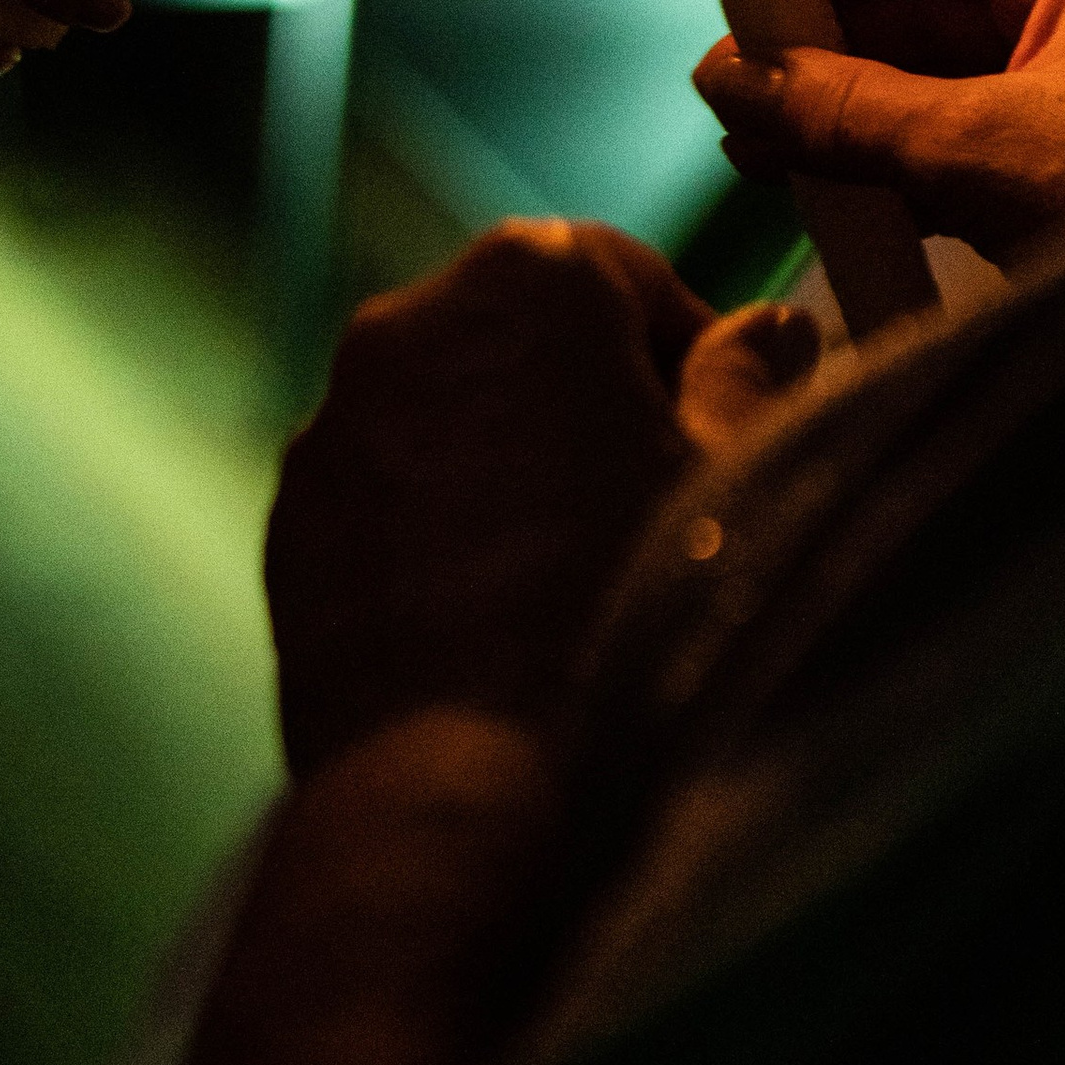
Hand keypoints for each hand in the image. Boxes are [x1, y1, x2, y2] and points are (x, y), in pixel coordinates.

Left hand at [267, 223, 815, 774]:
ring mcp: (339, 418)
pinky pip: (387, 493)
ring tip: (570, 582)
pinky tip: (492, 621)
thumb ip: (750, 378)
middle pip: (529, 335)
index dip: (689, 356)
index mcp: (531, 274)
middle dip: (587, 403)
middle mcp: (412, 317)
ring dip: (507, 462)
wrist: (470, 789)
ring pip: (452, 412)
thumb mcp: (733, 478)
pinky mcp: (297, 514)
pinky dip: (435, 529)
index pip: (630, 276)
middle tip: (653, 513)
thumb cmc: (633, 614)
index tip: (720, 437)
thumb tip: (768, 328)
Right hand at [698, 0, 1064, 267]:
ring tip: (753, 151)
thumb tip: (725, 78)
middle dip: (818, 47)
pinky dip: (896, 155)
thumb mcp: (987, 157)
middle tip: (724, 93)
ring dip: (846, 110)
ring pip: (934, 66)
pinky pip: (967, 125)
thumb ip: (848, 112)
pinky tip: (822, 186)